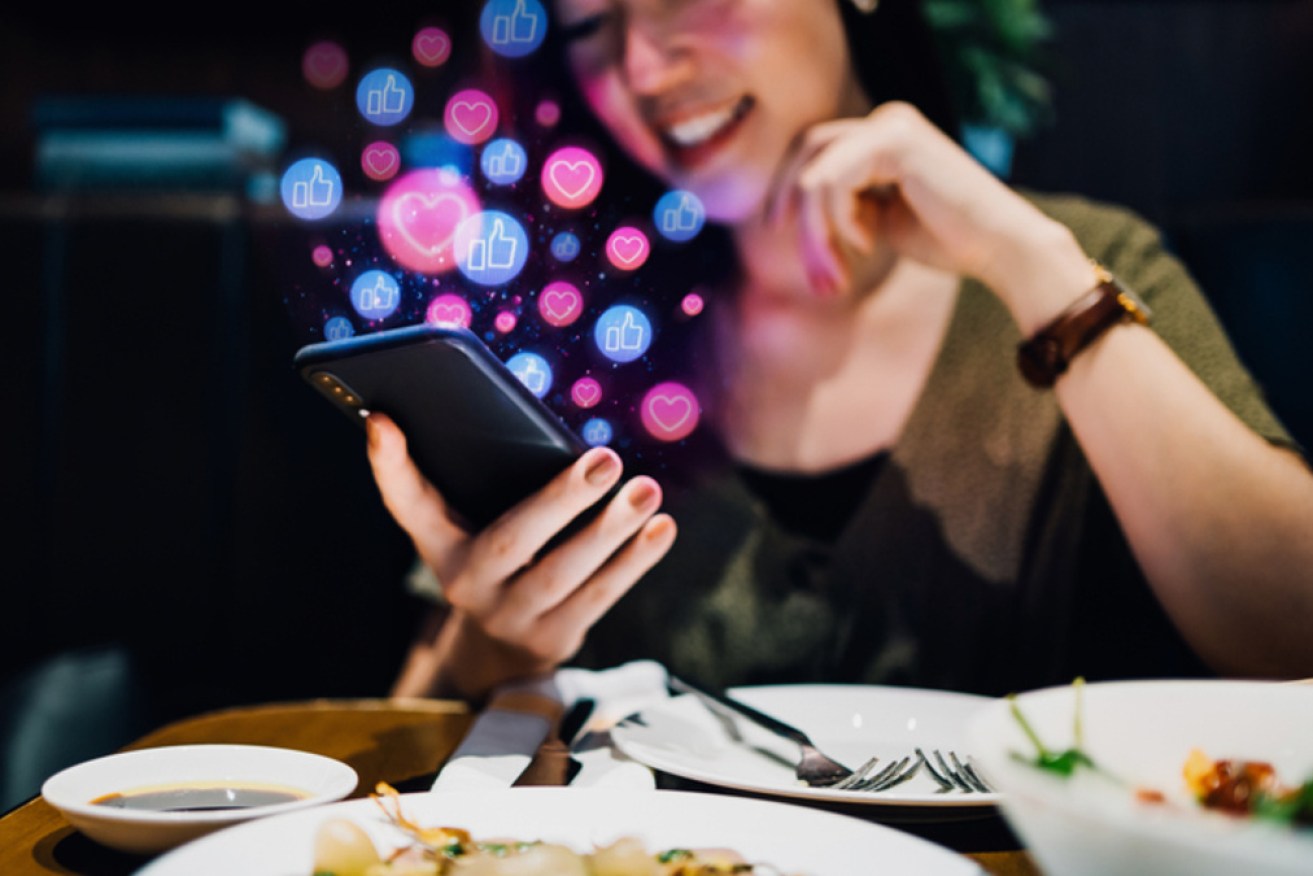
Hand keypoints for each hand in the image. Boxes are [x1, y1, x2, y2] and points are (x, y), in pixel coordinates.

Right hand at [365, 413, 675, 698]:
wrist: (500, 647)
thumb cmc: (495, 558)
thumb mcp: (471, 525)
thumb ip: (474, 479)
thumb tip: (489, 423)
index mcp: (440, 546)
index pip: (407, 502)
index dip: (390, 464)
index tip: (383, 418)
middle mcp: (467, 585)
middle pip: (512, 541)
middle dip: (562, 499)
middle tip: (607, 459)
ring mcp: (511, 618)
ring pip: (565, 573)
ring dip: (612, 531)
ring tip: (647, 490)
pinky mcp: (554, 639)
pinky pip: (599, 597)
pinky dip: (634, 561)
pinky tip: (661, 528)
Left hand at [765, 101, 1092, 328]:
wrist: (999, 247)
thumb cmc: (946, 239)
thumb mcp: (879, 219)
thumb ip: (845, 205)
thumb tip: (796, 211)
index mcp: (882, 134)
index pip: (813, 151)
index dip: (787, 189)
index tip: (777, 230)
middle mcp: (886, 119)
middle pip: (807, 155)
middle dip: (794, 213)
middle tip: (809, 266)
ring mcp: (891, 124)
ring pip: (816, 176)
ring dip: (816, 235)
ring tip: (836, 276)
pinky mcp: (894, 142)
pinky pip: (834, 183)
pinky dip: (840, 222)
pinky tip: (868, 244)